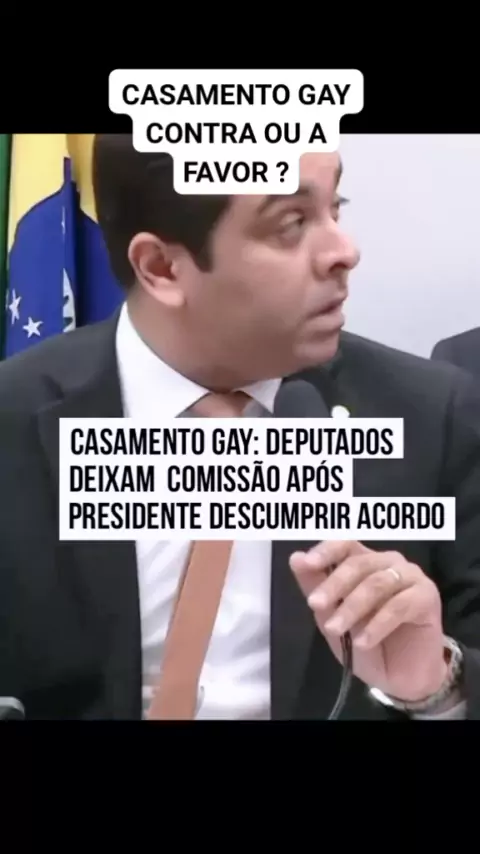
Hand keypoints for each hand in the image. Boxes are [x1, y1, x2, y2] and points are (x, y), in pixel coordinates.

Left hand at [289, 540, 447, 701]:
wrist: (399, 677)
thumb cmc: (365, 642)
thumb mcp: (331, 616)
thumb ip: (315, 587)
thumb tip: (295, 558)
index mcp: (365, 561)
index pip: (345, 545)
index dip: (325, 551)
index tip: (306, 564)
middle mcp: (388, 562)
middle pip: (359, 563)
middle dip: (334, 584)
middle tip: (315, 605)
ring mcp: (410, 577)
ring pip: (377, 584)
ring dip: (352, 607)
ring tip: (335, 629)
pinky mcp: (427, 597)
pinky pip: (399, 606)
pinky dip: (377, 624)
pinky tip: (362, 642)